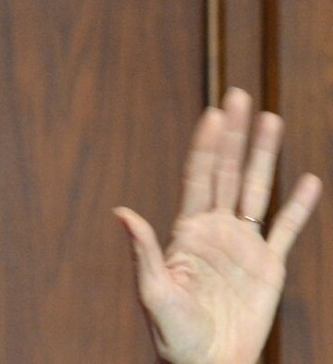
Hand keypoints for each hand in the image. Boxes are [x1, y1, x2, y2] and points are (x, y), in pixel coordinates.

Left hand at [114, 87, 321, 363]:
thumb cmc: (173, 335)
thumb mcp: (154, 291)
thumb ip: (143, 251)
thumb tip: (121, 212)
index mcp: (188, 231)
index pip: (200, 176)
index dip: (207, 144)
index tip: (214, 112)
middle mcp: (216, 229)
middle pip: (228, 171)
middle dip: (235, 134)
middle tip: (241, 95)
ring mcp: (243, 244)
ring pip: (257, 189)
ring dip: (265, 155)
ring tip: (273, 120)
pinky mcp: (268, 266)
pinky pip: (286, 229)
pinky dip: (299, 206)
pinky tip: (309, 180)